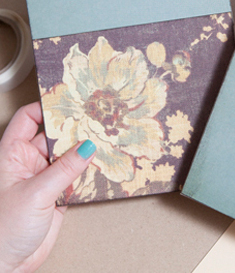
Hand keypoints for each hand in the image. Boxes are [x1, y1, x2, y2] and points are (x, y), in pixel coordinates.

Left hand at [0, 102, 95, 271]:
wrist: (6, 266)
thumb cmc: (2, 231)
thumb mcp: (36, 193)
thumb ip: (64, 169)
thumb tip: (86, 147)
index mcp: (12, 155)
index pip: (29, 119)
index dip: (47, 107)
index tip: (69, 99)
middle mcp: (28, 163)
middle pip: (54, 136)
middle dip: (74, 130)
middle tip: (96, 121)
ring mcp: (43, 178)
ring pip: (68, 157)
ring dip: (84, 152)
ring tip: (103, 141)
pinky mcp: (56, 195)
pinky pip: (75, 176)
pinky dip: (88, 172)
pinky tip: (100, 166)